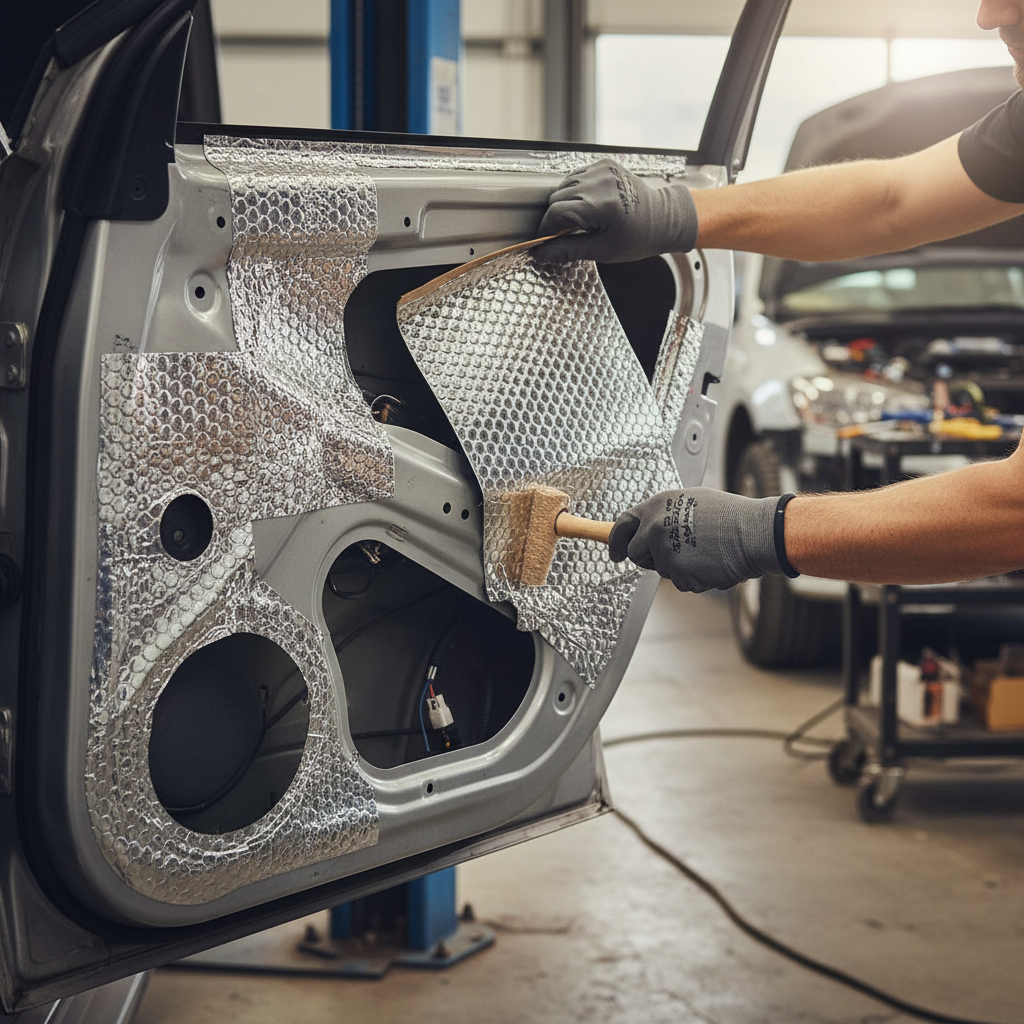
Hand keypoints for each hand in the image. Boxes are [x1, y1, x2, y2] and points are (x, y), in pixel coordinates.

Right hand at [533, 158, 697, 263]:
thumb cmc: (638, 238)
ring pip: (564, 185)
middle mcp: (600, 182)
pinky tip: (586, 205)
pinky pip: (577, 176)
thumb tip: (540, 254)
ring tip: (577, 221)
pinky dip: (574, 191)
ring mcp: (602, 169)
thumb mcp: (603, 251)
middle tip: (562, 236)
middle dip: (555, 219)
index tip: (545, 243)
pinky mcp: (605, 164)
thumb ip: (568, 250)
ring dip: (564, 204)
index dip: (546, 230)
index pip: (556, 213)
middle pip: (557, 198)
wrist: (663, 218)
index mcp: (601, 205)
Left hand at [608, 488, 790, 592]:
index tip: (615, 552)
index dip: (616, 541)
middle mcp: (655, 528)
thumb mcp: (690, 501)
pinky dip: (694, 578)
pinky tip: (710, 563)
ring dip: (678, 567)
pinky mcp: (679, 574)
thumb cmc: (729, 516)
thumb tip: (648, 530)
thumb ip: (664, 515)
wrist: (754, 533)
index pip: (622, 525)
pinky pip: (681, 582)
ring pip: (662, 570)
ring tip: (704, 551)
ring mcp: (665, 552)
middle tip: (674, 554)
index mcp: (656, 506)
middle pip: (637, 554)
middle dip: (650, 558)